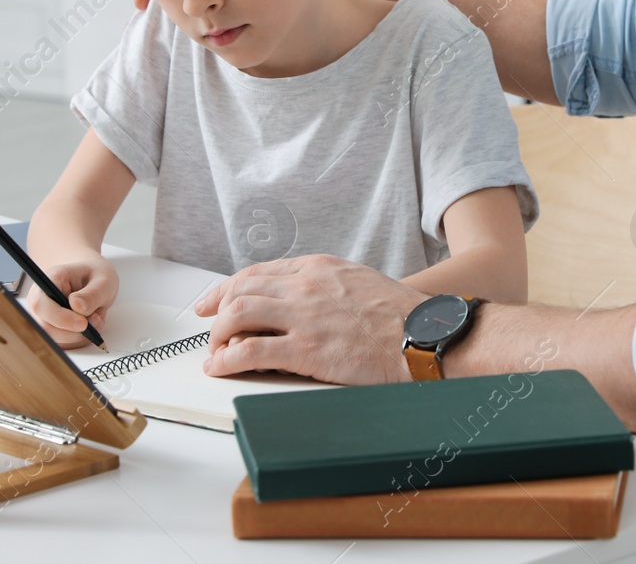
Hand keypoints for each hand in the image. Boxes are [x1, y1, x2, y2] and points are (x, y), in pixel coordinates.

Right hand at [27, 255, 118, 347]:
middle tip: (96, 319)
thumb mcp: (104, 280)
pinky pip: (63, 343)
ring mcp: (44, 316)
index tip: (83, 323)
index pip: (41, 304)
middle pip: (45, 327)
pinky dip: (80, 338)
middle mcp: (41, 299)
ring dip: (79, 335)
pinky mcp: (52, 329)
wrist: (94, 280)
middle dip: (73, 331)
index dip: (60, 318)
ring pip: (54, 338)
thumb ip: (92, 293)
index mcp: (50, 279)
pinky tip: (90, 324)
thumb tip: (77, 305)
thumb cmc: (95, 276)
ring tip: (96, 317)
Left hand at [193, 254, 424, 384]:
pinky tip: (221, 368)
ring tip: (216, 353)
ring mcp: (304, 316)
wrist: (425, 335)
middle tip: (210, 331)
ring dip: (219, 335)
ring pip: (237, 314)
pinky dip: (227, 360)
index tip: (212, 301)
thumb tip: (297, 301)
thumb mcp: (358, 282)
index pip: (257, 272)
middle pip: (240, 290)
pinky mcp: (306, 349)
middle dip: (217, 311)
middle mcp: (305, 285)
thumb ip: (324, 287)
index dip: (227, 288)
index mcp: (318, 267)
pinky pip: (249, 351)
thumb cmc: (400, 316)